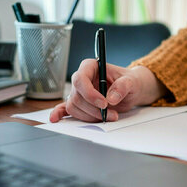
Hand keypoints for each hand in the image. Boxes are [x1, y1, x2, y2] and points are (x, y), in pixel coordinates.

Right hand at [50, 60, 165, 122]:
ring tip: (108, 117)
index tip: (104, 103)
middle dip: (93, 109)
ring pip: (74, 107)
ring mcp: (80, 92)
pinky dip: (60, 114)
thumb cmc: (130, 82)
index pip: (80, 79)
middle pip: (77, 96)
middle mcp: (82, 79)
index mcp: (91, 67)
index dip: (89, 93)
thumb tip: (111, 98)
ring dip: (90, 116)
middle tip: (112, 114)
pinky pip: (66, 108)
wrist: (131, 90)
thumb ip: (123, 87)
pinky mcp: (81, 103)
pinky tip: (55, 118)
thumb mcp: (132, 82)